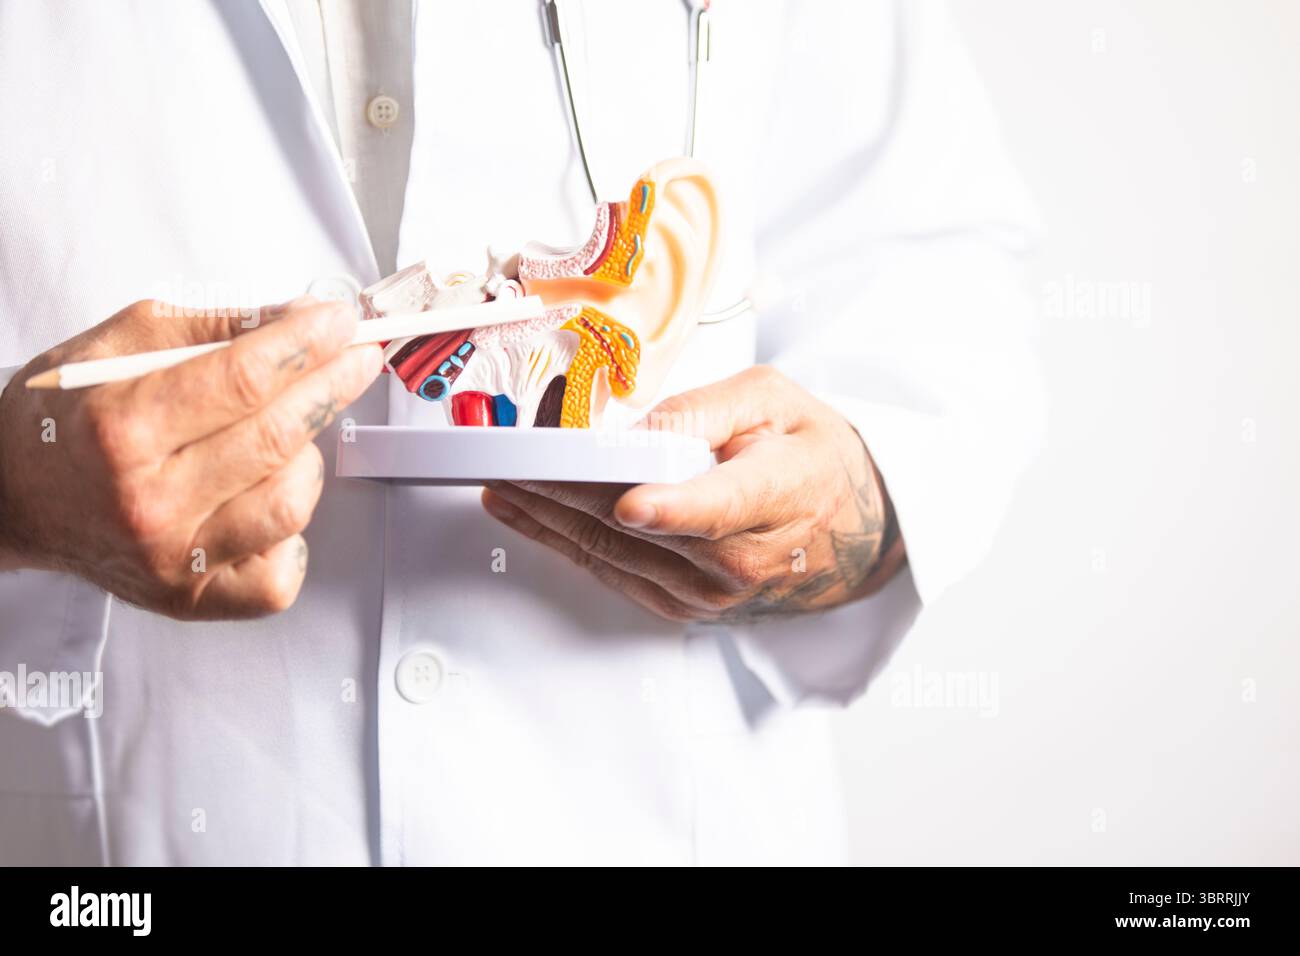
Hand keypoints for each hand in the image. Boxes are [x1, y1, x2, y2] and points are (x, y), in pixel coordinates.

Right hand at [0, 297, 381, 618]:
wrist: (13, 500)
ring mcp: (174, 559)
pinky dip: (293, 531)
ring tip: (290, 431)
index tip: (340, 321)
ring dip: (308, 455)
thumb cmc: (64, 421)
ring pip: (290, 503)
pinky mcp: (193, 600)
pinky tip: (268, 497)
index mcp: (121, 429)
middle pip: (275, 438)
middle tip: (357, 356)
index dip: (305, 344)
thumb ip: (210, 324)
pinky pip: (280, 571)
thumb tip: (298, 317)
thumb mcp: (116, 345)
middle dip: (332, 386)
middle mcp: (147, 502)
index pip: (242, 380)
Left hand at [481, 366, 904, 622]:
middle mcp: (739, 558)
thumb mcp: (773, 400)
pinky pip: (611, 573)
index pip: (716, 509)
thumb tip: (632, 434)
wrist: (849, 526)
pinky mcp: (683, 606)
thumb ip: (703, 411)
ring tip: (500, 482)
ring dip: (547, 517)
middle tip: (506, 459)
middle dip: (562, 492)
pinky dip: (564, 542)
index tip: (630, 503)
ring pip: (610, 553)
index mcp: (773, 496)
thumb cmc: (810, 454)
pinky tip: (528, 515)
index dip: (671, 508)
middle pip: (637, 528)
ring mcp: (710, 592)